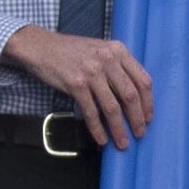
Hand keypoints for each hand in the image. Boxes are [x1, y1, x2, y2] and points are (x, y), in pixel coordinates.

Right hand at [2, 27, 153, 146]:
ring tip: (123, 142)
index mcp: (119, 51)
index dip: (148, 102)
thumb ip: (118, 66)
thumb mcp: (101, 50)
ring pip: (112, 107)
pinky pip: (91, 111)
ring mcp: (92, 72)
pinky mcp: (76, 84)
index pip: (143, 80)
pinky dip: (98, 128)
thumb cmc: (72, 51)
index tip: (148, 117)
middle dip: (137, 118)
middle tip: (140, 133)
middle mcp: (108, 60)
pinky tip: (102, 138)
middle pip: (130, 95)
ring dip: (119, 128)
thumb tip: (134, 96)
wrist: (40, 47)